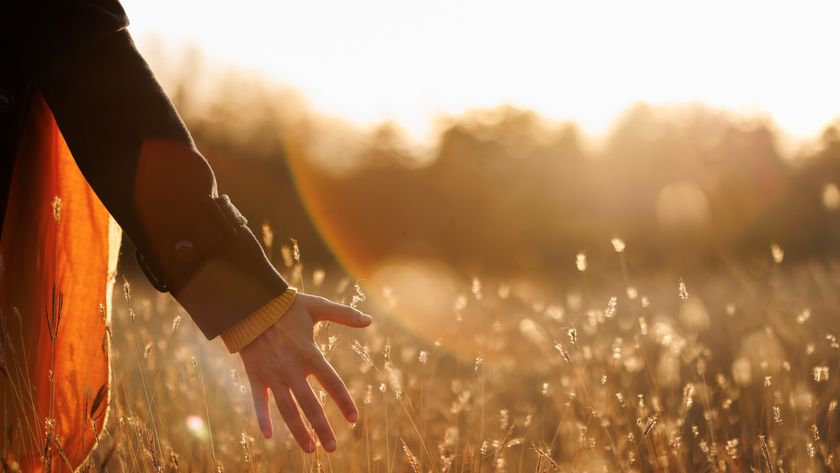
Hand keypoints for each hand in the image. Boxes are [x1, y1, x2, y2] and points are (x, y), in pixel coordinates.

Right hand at [239, 292, 372, 451]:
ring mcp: (272, 375)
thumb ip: (344, 315)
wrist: (249, 304)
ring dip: (298, 431)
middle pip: (310, 405)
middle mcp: (291, 369)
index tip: (353, 419)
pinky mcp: (255, 376)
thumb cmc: (286, 305)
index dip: (344, 402)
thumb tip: (369, 320)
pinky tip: (270, 436)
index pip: (332, 383)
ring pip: (287, 410)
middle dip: (322, 428)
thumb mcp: (317, 307)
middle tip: (332, 448)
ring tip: (310, 450)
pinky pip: (258, 402)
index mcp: (309, 354)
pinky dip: (263, 418)